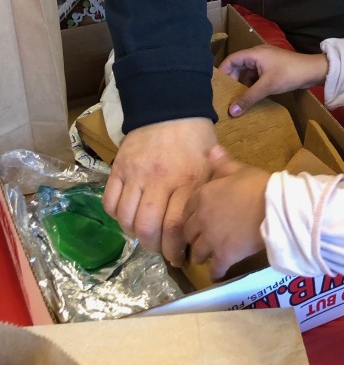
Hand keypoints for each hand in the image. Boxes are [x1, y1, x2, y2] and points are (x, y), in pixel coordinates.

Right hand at [102, 119, 216, 263]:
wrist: (170, 106)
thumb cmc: (196, 138)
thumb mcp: (212, 163)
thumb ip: (208, 194)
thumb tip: (206, 227)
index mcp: (188, 179)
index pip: (175, 226)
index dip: (174, 249)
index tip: (178, 258)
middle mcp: (160, 179)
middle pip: (148, 228)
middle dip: (153, 247)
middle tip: (160, 250)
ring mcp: (136, 173)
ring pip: (126, 219)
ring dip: (134, 234)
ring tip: (144, 234)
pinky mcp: (118, 167)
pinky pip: (110, 202)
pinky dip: (116, 216)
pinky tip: (127, 218)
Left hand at [183, 146, 267, 279]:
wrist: (276, 209)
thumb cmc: (259, 186)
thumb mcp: (241, 170)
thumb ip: (223, 164)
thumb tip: (211, 151)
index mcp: (203, 196)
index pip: (187, 209)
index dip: (192, 215)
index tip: (197, 219)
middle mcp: (202, 219)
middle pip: (189, 232)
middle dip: (194, 237)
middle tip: (200, 240)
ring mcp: (211, 239)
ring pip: (198, 252)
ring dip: (202, 255)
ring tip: (208, 257)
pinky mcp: (224, 256)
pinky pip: (215, 269)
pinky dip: (216, 272)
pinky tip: (218, 273)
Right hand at [219, 46, 327, 115]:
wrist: (313, 71)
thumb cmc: (289, 73)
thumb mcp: (267, 86)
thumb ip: (248, 97)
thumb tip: (231, 111)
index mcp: (254, 54)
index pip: (231, 60)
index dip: (223, 73)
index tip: (217, 88)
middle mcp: (257, 55)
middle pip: (238, 67)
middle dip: (233, 82)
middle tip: (226, 97)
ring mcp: (265, 62)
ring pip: (248, 73)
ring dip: (243, 85)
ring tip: (236, 100)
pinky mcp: (272, 69)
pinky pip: (256, 77)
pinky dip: (252, 86)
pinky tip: (251, 97)